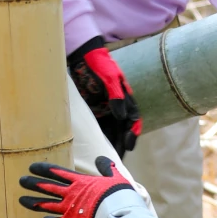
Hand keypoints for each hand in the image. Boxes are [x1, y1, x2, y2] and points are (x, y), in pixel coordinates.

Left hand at [19, 154, 134, 217]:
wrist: (119, 214)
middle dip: (33, 184)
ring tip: (21, 200)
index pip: (57, 173)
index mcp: (80, 182)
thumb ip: (107, 167)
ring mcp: (69, 209)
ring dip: (34, 202)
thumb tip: (100, 159)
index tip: (31, 167)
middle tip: (21, 181)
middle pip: (47, 188)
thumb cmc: (119, 195)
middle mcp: (70, 194)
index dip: (43, 170)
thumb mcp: (115, 177)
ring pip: (46, 205)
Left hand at [68, 38, 141, 152]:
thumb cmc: (100, 65)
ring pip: (112, 130)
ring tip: (110, 160)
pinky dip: (100, 138)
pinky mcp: (94, 111)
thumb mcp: (110, 79)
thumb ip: (116, 97)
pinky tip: (97, 149)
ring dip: (112, 144)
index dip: (133, 132)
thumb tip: (121, 116)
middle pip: (123, 129)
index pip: (133, 119)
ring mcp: (106, 109)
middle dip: (123, 144)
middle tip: (120, 160)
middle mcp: (117, 106)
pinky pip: (99, 127)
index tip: (129, 144)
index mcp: (126, 98)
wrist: (83, 57)